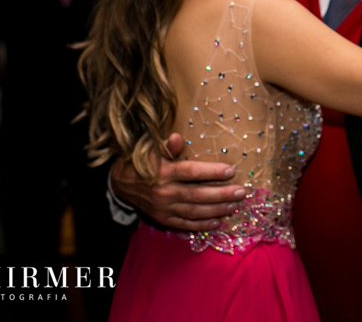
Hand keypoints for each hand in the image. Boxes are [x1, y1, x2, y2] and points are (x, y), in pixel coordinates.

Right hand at [111, 133, 244, 230]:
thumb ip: (167, 146)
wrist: (120, 184)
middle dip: (221, 194)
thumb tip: (178, 137)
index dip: (211, 172)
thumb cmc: (141, 163)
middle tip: (241, 192)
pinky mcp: (164, 220)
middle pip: (197, 195)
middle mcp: (164, 192)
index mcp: (163, 172)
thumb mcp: (150, 151)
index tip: (231, 171)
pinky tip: (218, 222)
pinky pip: (185, 225)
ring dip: (216, 210)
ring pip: (194, 212)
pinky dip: (202, 225)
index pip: (190, 172)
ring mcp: (164, 209)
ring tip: (235, 206)